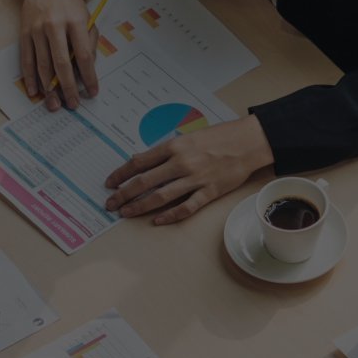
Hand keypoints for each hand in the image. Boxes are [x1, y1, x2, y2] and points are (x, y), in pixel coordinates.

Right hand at [20, 0, 97, 110]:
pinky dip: (30, 77)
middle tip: (73, 104)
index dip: (89, 77)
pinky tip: (34, 91)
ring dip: (49, 88)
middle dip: (67, 88)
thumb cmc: (71, 2)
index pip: (84, 56)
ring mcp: (37, 29)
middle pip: (62, 63)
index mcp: (75, 22)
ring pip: (43, 64)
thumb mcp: (87, 18)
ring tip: (54, 104)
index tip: (92, 92)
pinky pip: (27, 59)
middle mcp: (55, 26)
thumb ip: (89, 42)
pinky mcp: (24, 32)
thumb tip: (86, 70)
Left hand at [103, 116, 272, 223]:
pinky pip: (186, 207)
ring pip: (161, 196)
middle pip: (144, 182)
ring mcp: (195, 179)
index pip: (139, 162)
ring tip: (126, 213)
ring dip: (140, 206)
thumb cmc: (218, 137)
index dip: (121, 173)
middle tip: (110, 203)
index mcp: (174, 146)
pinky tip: (157, 221)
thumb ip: (166, 150)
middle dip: (123, 194)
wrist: (247, 142)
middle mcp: (181, 163)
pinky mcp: (209, 192)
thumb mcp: (188, 136)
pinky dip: (170, 216)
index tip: (110, 183)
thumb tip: (142, 160)